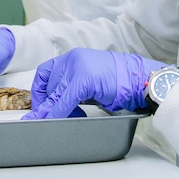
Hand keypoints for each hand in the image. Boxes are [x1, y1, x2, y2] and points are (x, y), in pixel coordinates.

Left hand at [22, 48, 165, 119]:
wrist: (139, 78)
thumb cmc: (118, 82)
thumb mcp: (89, 84)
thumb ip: (71, 90)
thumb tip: (53, 106)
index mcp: (73, 57)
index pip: (45, 72)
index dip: (39, 91)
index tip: (39, 105)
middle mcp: (73, 59)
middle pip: (48, 84)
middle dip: (44, 103)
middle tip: (43, 118)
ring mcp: (79, 68)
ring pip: (54, 92)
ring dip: (48, 110)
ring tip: (48, 121)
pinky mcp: (85, 79)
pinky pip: (65, 99)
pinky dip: (58, 112)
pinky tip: (55, 120)